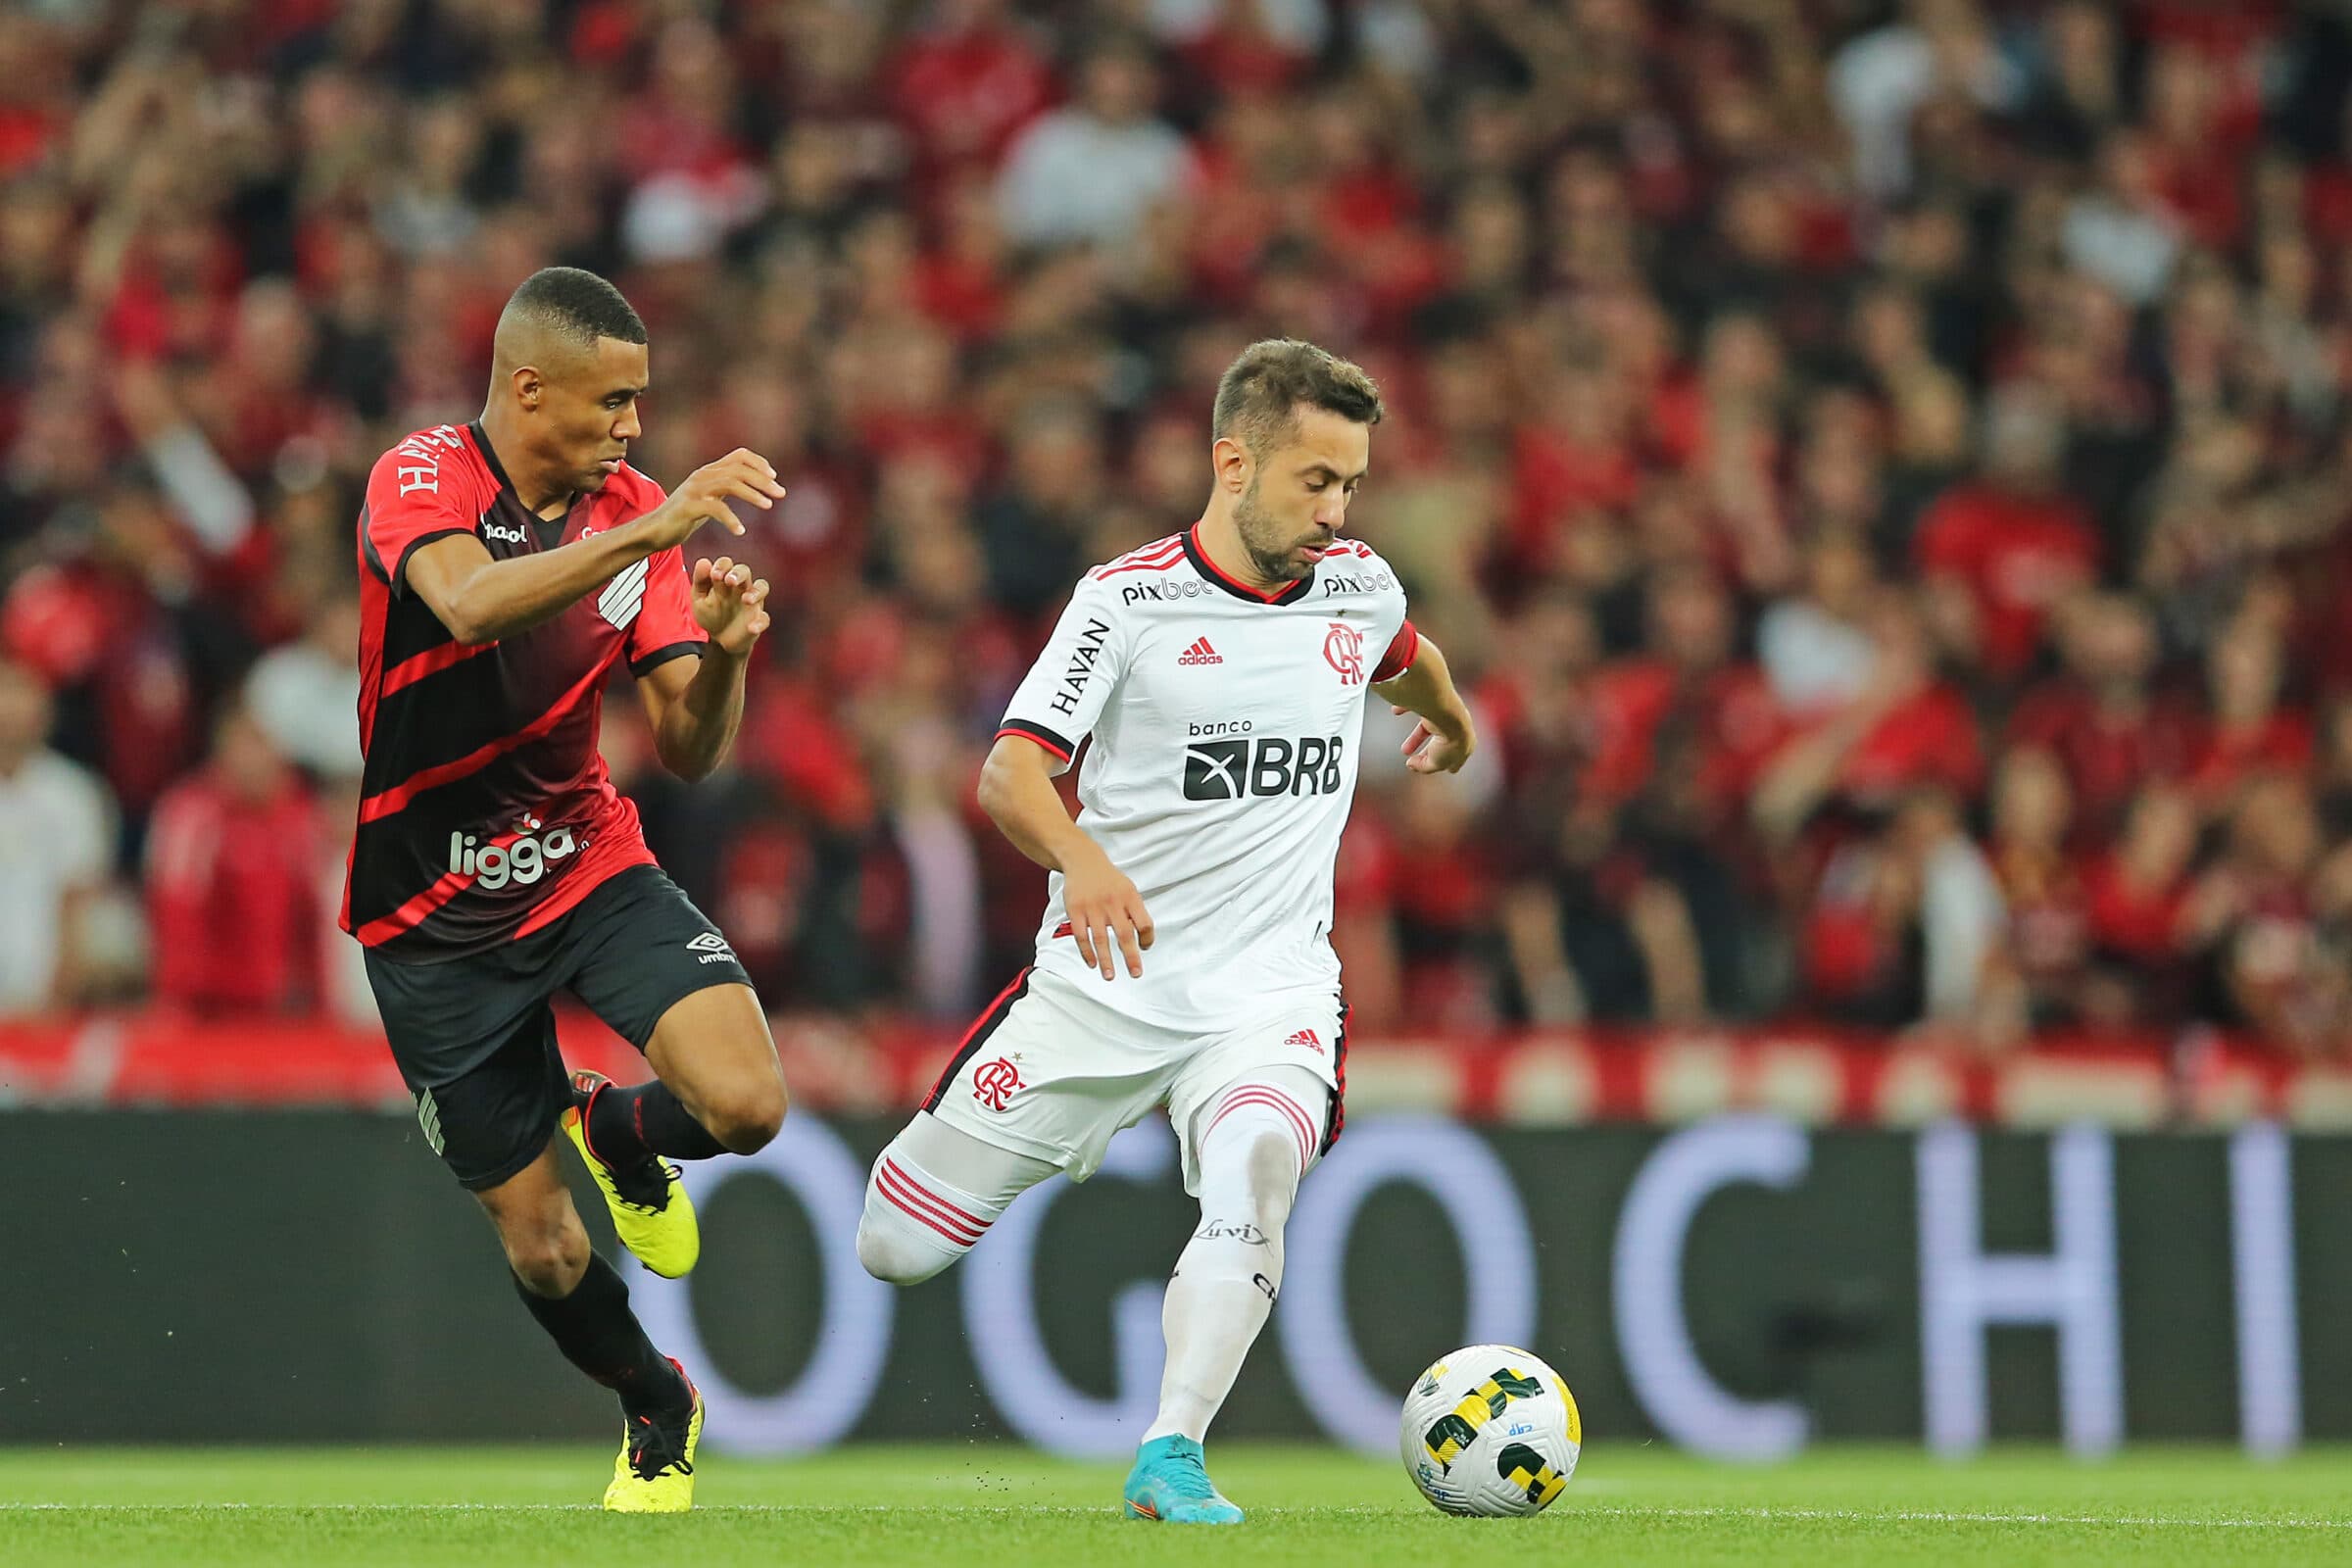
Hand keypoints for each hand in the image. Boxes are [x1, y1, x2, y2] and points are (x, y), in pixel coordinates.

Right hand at [641, 449, 784, 548]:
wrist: (653, 530)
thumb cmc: (683, 517)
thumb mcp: (708, 498)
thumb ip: (724, 490)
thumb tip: (749, 487)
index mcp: (709, 472)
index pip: (739, 455)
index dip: (759, 463)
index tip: (774, 477)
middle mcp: (702, 476)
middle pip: (739, 469)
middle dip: (763, 480)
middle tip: (781, 494)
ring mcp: (694, 490)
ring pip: (730, 483)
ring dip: (753, 494)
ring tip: (768, 506)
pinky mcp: (688, 506)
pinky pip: (715, 508)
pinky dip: (731, 519)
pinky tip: (741, 531)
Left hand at [692, 555, 771, 655]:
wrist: (720, 639)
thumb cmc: (711, 614)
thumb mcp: (699, 599)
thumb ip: (700, 581)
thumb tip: (704, 562)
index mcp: (724, 579)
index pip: (726, 564)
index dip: (722, 566)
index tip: (715, 575)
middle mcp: (740, 587)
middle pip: (745, 571)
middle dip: (738, 574)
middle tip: (730, 581)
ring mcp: (752, 602)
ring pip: (761, 588)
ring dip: (756, 592)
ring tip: (746, 600)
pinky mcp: (758, 619)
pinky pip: (764, 618)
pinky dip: (760, 622)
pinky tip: (751, 627)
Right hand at [1061, 846, 1153, 979]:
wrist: (1083, 860)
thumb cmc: (1109, 879)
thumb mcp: (1128, 889)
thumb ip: (1135, 912)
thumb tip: (1142, 940)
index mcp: (1130, 897)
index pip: (1145, 923)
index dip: (1147, 939)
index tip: (1144, 949)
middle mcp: (1112, 902)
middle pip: (1124, 934)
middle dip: (1131, 957)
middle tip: (1135, 973)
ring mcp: (1092, 907)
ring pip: (1100, 939)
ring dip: (1106, 960)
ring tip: (1109, 976)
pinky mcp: (1075, 910)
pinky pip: (1081, 936)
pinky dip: (1086, 952)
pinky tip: (1092, 963)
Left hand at [1394, 704, 1474, 773]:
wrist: (1448, 715)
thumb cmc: (1448, 740)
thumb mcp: (1438, 762)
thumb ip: (1424, 767)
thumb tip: (1410, 764)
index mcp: (1467, 743)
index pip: (1457, 758)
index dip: (1446, 764)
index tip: (1436, 768)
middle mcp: (1459, 727)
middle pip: (1441, 743)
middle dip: (1428, 753)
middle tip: (1414, 759)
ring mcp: (1446, 713)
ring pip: (1428, 728)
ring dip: (1416, 738)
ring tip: (1404, 750)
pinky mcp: (1433, 701)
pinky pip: (1418, 706)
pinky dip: (1406, 708)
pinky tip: (1396, 712)